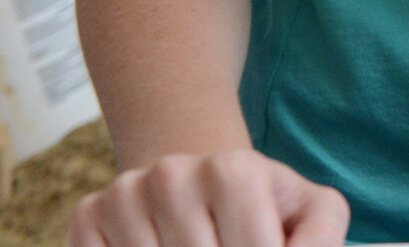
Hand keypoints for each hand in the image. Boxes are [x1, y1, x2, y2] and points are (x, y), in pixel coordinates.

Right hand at [71, 149, 346, 246]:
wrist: (203, 182)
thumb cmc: (263, 205)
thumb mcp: (311, 214)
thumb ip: (321, 237)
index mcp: (235, 169)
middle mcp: (172, 173)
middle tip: (222, 243)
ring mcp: (124, 193)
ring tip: (202, 243)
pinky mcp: (87, 215)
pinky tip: (161, 245)